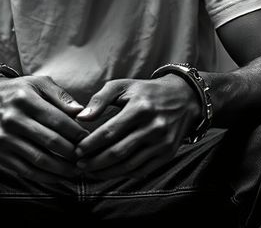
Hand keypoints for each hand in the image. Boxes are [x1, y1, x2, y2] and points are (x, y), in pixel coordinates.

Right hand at [0, 75, 89, 182]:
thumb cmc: (16, 92)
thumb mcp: (37, 83)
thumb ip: (60, 96)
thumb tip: (81, 112)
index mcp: (25, 98)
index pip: (58, 119)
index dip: (76, 132)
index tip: (88, 139)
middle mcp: (13, 118)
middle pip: (51, 141)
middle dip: (72, 152)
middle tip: (86, 157)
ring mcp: (5, 138)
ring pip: (39, 159)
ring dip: (62, 168)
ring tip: (76, 170)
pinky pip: (26, 170)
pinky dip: (45, 177)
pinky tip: (58, 177)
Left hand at [73, 75, 199, 178]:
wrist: (183, 98)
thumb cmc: (145, 91)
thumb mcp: (123, 86)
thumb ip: (100, 99)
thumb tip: (81, 117)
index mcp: (140, 108)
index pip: (109, 132)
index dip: (91, 144)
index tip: (77, 150)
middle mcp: (153, 127)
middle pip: (118, 152)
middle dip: (95, 162)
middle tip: (80, 165)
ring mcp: (162, 143)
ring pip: (129, 165)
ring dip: (107, 172)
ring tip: (91, 171)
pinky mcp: (167, 154)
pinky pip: (142, 170)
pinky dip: (124, 174)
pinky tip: (110, 172)